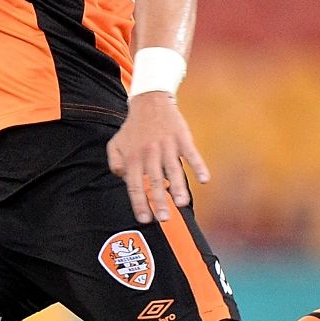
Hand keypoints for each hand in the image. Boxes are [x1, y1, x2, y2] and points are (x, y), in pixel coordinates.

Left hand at [107, 93, 211, 223]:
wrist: (150, 100)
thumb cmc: (133, 127)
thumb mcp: (116, 144)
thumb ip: (115, 163)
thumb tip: (123, 180)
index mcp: (132, 157)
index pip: (134, 185)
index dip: (139, 203)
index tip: (145, 219)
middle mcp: (148, 153)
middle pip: (153, 180)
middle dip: (158, 201)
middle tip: (164, 219)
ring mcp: (166, 145)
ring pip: (172, 169)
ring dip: (177, 187)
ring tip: (181, 204)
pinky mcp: (181, 137)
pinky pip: (191, 153)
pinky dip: (198, 166)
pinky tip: (204, 179)